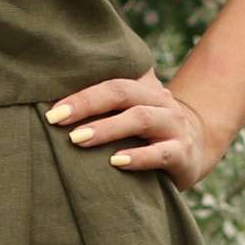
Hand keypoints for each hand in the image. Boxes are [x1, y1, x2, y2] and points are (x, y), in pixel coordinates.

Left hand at [41, 71, 229, 189]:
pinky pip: (161, 153)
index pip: (110, 82)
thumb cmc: (145, 134)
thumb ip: (101, 111)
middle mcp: (159, 101)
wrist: (195, 150)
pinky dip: (138, 157)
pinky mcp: (183, 153)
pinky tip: (115, 162)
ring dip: (108, 128)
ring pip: (141, 119)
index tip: (52, 111)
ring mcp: (174, 126)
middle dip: (87, 105)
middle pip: (122, 93)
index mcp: (143, 88)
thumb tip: (50, 114)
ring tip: (78, 139)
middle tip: (57, 120)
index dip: (80, 94)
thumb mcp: (127, 115)